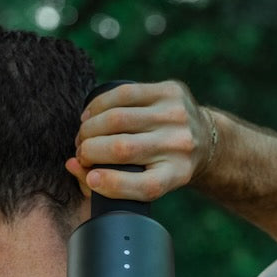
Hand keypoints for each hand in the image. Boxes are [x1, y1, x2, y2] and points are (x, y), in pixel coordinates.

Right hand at [65, 80, 210, 201]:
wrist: (205, 140)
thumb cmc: (163, 166)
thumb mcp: (147, 182)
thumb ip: (109, 182)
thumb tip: (71, 165)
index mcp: (178, 174)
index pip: (144, 185)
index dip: (110, 184)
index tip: (90, 179)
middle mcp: (180, 144)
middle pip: (122, 149)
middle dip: (89, 151)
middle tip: (82, 154)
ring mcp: (177, 114)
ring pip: (117, 119)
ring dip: (89, 129)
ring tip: (83, 136)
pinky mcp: (171, 91)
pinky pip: (123, 93)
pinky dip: (98, 105)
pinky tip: (89, 115)